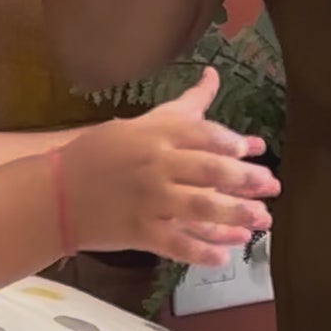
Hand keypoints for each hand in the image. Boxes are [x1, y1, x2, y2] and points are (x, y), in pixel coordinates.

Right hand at [62, 68, 278, 265]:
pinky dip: (201, 251)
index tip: (251, 150)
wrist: (58, 192)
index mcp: (156, 135)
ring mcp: (148, 200)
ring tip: (260, 221)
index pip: (201, 134)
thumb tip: (214, 76)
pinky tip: (224, 255)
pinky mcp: (140, 231)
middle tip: (271, 186)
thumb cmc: (104, 153)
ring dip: (234, 215)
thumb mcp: (143, 122)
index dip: (229, 142)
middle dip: (245, 180)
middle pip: (208, 171)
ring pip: (198, 207)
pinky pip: (176, 243)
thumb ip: (186, 106)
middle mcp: (156, 165)